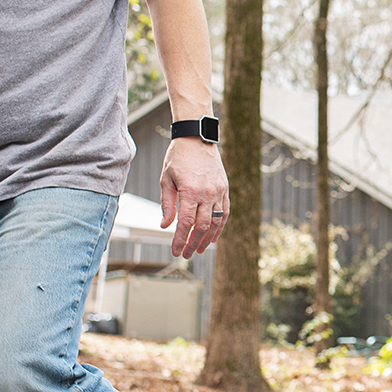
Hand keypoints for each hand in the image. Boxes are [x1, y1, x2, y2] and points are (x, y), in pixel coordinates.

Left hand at [161, 136, 228, 258]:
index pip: (186, 223)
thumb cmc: (178, 157)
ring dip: (207, 239)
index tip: (175, 251)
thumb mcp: (166, 179)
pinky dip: (220, 227)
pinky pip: (225, 212)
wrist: (197, 138)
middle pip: (201, 226)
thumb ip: (167, 204)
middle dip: (192, 243)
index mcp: (189, 190)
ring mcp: (218, 191)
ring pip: (215, 222)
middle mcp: (207, 193)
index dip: (180, 240)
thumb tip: (166, 225)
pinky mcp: (224, 189)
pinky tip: (213, 236)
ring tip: (199, 249)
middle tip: (185, 254)